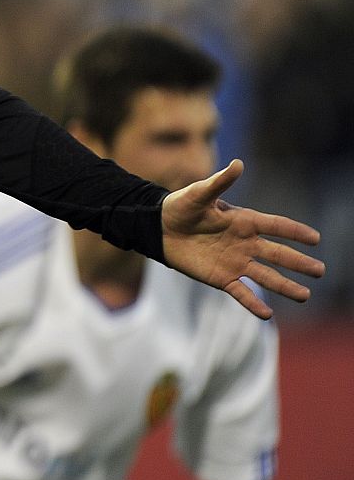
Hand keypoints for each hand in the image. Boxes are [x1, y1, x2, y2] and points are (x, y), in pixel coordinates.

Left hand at [161, 159, 323, 319]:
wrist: (159, 228)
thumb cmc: (181, 206)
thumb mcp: (199, 193)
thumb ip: (220, 182)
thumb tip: (238, 164)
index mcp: (244, 221)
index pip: (276, 226)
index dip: (295, 231)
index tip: (315, 239)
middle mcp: (245, 243)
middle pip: (278, 254)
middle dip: (299, 262)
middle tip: (320, 270)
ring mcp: (235, 262)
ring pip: (266, 276)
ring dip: (285, 286)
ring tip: (305, 295)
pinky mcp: (221, 277)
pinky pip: (241, 292)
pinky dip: (253, 303)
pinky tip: (267, 315)